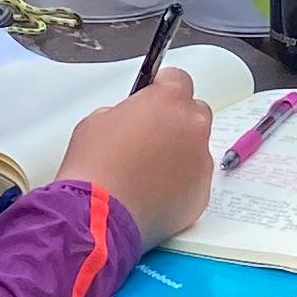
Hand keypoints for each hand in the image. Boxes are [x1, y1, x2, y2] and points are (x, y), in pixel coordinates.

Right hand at [59, 65, 211, 248]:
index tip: (154, 99)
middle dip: (176, 121)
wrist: (96, 216)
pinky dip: (180, 184)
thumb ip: (126, 112)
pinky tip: (153, 193)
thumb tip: (133, 120)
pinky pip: (195, 181)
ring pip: (195, 149)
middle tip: (150, 137)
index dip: (162, 89)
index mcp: (168, 101)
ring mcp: (201, 162)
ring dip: (179, 154)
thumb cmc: (94, 168)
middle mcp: (192, 127)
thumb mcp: (97, 120)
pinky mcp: (201, 194)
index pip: (178, 80)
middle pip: (194, 113)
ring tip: (147, 172)